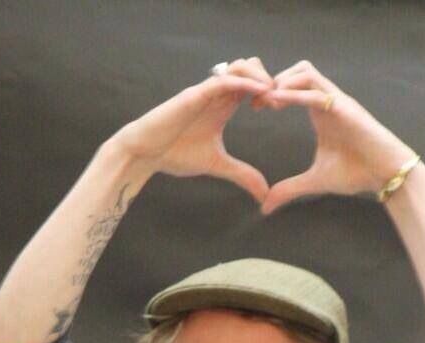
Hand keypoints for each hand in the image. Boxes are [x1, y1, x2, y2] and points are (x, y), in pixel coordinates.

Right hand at [117, 58, 272, 201]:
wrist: (145, 153)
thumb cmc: (175, 154)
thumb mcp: (217, 166)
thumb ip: (243, 175)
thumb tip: (265, 194)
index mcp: (223, 105)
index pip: (253, 84)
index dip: (270, 91)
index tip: (279, 108)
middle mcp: (217, 93)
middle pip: (251, 66)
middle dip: (269, 79)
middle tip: (277, 103)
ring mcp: (206, 91)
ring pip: (240, 66)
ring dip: (259, 76)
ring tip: (270, 97)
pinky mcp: (195, 94)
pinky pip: (223, 80)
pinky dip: (244, 82)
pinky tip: (258, 93)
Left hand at [260, 61, 413, 213]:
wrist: (386, 174)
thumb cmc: (357, 173)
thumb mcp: (314, 181)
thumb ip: (289, 189)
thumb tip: (265, 206)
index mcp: (320, 111)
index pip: (293, 85)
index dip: (271, 91)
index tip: (255, 107)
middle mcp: (328, 101)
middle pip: (298, 70)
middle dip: (274, 80)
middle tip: (257, 101)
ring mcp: (338, 102)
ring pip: (306, 72)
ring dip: (284, 82)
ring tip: (267, 101)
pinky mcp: (346, 109)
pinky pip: (318, 94)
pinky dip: (296, 95)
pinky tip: (278, 102)